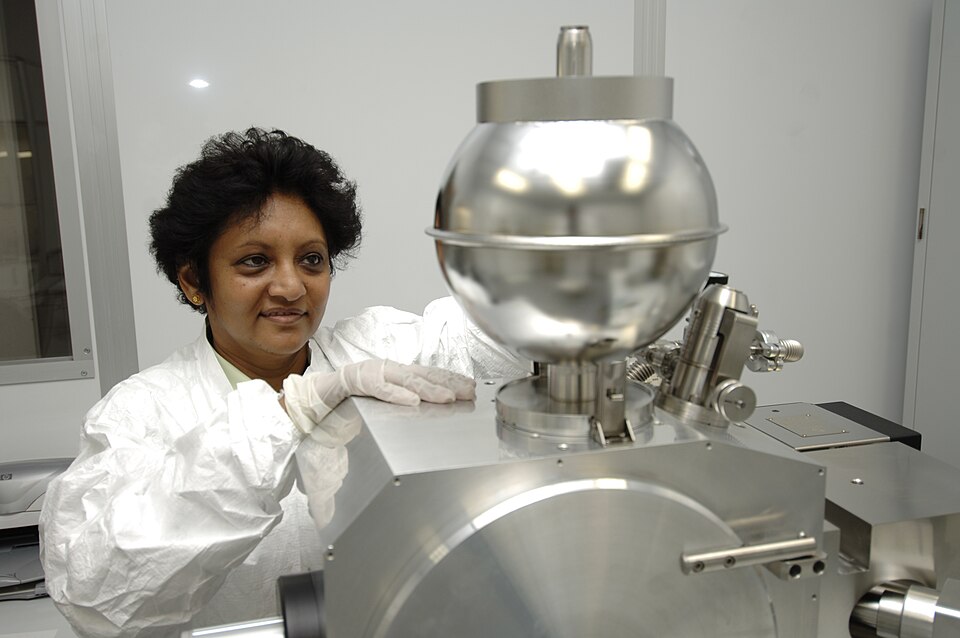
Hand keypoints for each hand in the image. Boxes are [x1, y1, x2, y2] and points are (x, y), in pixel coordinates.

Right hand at [283, 359, 475, 434]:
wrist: (308, 403)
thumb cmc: (343, 406)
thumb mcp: (379, 408)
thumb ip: (399, 409)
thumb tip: (424, 415)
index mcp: (392, 376)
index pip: (426, 376)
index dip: (449, 380)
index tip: (471, 388)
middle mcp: (384, 370)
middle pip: (422, 375)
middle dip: (448, 383)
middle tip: (469, 393)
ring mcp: (368, 373)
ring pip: (404, 380)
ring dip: (428, 389)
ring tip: (447, 398)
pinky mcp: (351, 381)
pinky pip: (377, 388)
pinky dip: (394, 394)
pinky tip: (411, 402)